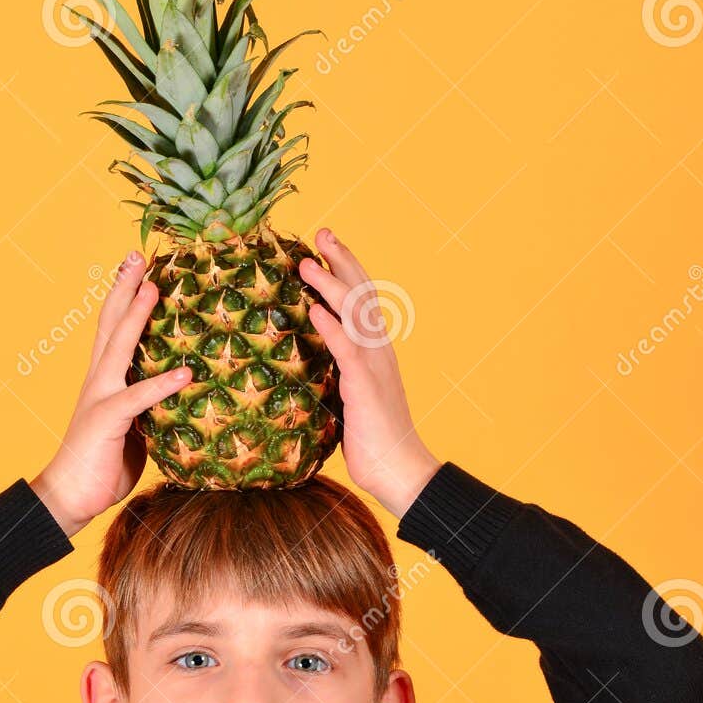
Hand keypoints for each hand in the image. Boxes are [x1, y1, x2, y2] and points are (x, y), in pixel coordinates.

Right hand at [28, 251, 191, 535]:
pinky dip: (161, 384)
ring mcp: (99, 398)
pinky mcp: (106, 421)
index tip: (139, 267)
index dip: (124, 297)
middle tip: (138, 255)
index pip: (113, 329)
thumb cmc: (103, 466)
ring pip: (118, 347)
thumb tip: (183, 397)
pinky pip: (137, 398)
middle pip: (110, 323)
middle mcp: (98, 381)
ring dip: (136, 316)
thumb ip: (152, 407)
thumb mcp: (135, 429)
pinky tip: (184, 374)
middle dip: (125, 287)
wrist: (69, 498)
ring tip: (155, 288)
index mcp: (103, 380)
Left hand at [300, 229, 440, 519]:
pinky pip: (346, 350)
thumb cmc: (371, 438)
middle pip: (362, 294)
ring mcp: (374, 365)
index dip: (345, 269)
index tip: (324, 246)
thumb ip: (336, 371)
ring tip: (305, 264)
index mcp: (376, 349)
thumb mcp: (349, 395)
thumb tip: (309, 360)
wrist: (398, 469)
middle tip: (320, 233)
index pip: (363, 299)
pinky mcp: (365, 386)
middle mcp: (379, 349)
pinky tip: (313, 311)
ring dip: (329, 286)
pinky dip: (330, 327)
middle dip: (340, 261)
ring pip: (354, 314)